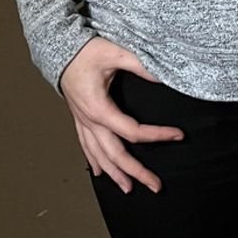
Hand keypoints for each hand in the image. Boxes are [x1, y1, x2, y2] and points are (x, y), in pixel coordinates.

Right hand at [59, 36, 184, 193]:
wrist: (59, 49)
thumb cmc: (86, 51)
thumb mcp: (116, 54)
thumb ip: (140, 66)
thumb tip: (163, 76)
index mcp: (99, 109)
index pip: (133, 131)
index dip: (157, 135)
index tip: (178, 135)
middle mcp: (90, 121)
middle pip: (115, 154)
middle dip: (136, 172)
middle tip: (156, 186)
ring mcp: (82, 121)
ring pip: (98, 155)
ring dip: (114, 174)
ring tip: (129, 189)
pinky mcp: (79, 118)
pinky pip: (86, 145)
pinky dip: (94, 161)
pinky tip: (98, 172)